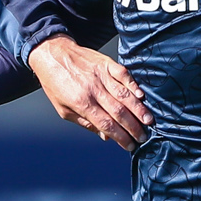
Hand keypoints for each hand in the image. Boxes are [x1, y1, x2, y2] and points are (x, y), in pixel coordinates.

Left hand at [30, 35, 150, 149]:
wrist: (51, 54)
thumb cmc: (55, 83)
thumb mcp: (63, 109)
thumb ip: (85, 123)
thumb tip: (105, 136)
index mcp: (82, 103)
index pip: (106, 124)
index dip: (120, 137)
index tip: (130, 145)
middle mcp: (93, 90)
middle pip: (119, 112)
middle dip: (133, 127)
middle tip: (143, 137)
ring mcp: (101, 75)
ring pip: (124, 95)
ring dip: (139, 110)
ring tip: (149, 121)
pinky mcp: (106, 63)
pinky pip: (124, 75)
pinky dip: (134, 86)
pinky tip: (142, 96)